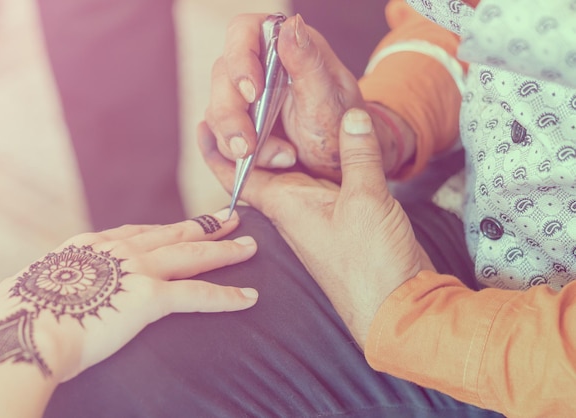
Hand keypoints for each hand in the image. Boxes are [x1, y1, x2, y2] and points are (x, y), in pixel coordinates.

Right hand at [0, 210, 257, 386]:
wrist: (26, 332)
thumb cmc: (19, 315)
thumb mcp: (34, 284)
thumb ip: (53, 280)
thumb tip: (49, 288)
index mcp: (94, 245)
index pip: (140, 231)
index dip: (167, 227)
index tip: (183, 224)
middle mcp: (121, 249)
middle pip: (175, 233)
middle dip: (205, 225)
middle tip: (230, 216)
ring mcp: (139, 270)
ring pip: (193, 254)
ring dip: (224, 250)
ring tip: (249, 245)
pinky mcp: (151, 296)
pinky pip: (199, 294)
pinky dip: (227, 296)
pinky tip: (250, 298)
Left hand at [200, 108, 433, 344]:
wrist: (397, 306)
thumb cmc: (371, 264)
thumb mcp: (366, 201)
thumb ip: (358, 157)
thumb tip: (352, 116)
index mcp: (286, 204)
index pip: (238, 174)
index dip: (218, 150)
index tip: (205, 122)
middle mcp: (294, 208)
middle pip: (264, 165)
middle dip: (256, 133)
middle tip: (255, 94)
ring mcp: (317, 213)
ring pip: (294, 170)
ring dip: (288, 142)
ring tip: (287, 104)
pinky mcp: (342, 217)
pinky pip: (323, 179)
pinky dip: (322, 156)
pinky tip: (335, 139)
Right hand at [206, 13, 365, 180]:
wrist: (341, 163)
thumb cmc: (342, 125)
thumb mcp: (329, 99)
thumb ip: (309, 64)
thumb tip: (291, 25)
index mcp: (284, 47)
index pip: (244, 32)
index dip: (240, 58)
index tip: (252, 91)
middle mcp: (259, 67)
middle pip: (222, 76)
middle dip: (231, 114)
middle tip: (247, 145)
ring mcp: (245, 96)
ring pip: (216, 109)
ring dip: (235, 139)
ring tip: (279, 157)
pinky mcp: (239, 123)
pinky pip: (221, 135)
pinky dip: (238, 152)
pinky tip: (267, 160)